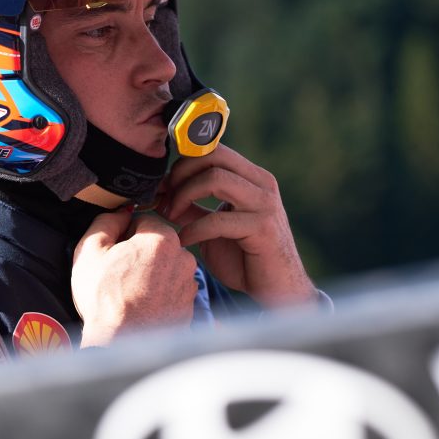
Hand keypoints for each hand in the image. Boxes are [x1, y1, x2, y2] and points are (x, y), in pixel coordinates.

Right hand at [72, 210, 197, 347]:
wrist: (119, 344)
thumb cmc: (103, 297)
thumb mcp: (90, 249)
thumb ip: (106, 221)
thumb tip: (121, 214)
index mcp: (162, 238)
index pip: (143, 220)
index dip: (124, 234)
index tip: (113, 252)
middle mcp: (184, 258)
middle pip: (158, 245)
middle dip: (140, 254)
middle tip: (119, 274)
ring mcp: (189, 285)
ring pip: (166, 268)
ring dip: (151, 274)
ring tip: (130, 293)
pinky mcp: (189, 307)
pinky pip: (172, 291)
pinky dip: (159, 294)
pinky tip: (142, 306)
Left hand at [158, 144, 316, 307]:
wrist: (276, 289)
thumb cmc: (244, 257)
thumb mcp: (212, 227)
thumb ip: (193, 208)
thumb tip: (162, 193)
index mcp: (251, 178)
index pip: (214, 149)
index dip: (183, 163)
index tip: (164, 186)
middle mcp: (262, 184)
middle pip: (213, 156)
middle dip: (181, 173)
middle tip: (166, 197)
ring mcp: (265, 204)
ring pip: (216, 179)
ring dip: (185, 195)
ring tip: (172, 215)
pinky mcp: (263, 228)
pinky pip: (218, 220)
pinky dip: (193, 229)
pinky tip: (184, 241)